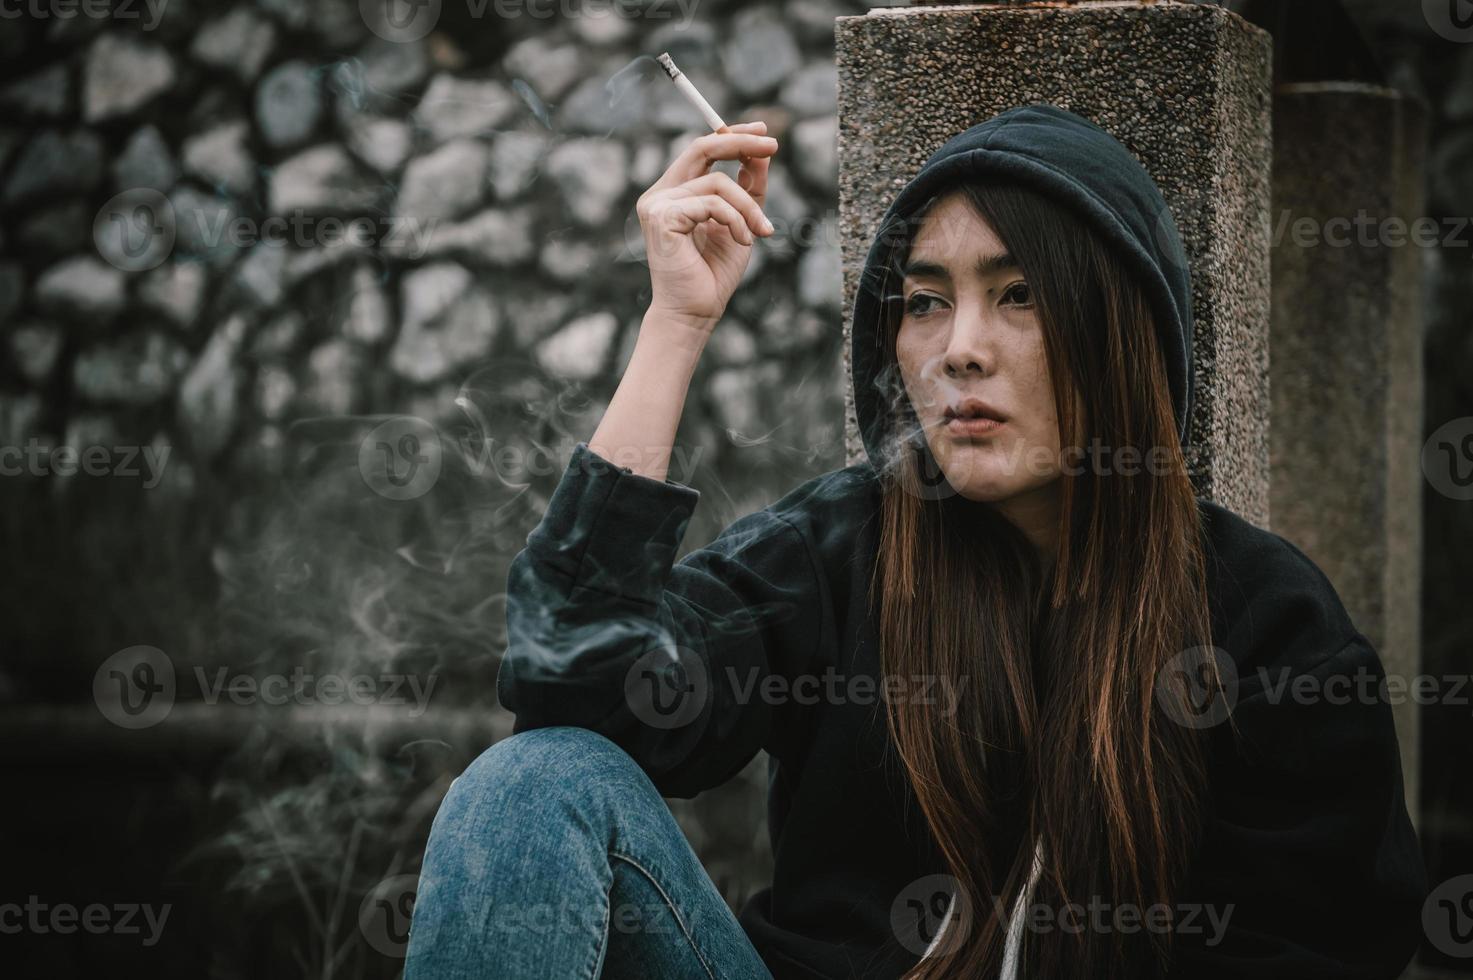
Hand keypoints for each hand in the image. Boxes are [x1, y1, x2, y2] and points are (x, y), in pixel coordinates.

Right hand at [635, 121, 777, 331]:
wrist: (695, 313)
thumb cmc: (713, 274)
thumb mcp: (741, 222)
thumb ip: (749, 188)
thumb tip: (763, 151)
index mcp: (675, 193)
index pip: (702, 151)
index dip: (733, 136)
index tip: (764, 132)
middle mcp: (660, 194)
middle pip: (701, 148)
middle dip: (741, 143)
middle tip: (773, 145)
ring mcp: (656, 204)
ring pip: (716, 181)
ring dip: (748, 206)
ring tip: (761, 231)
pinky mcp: (661, 218)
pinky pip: (711, 203)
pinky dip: (735, 220)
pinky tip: (743, 241)